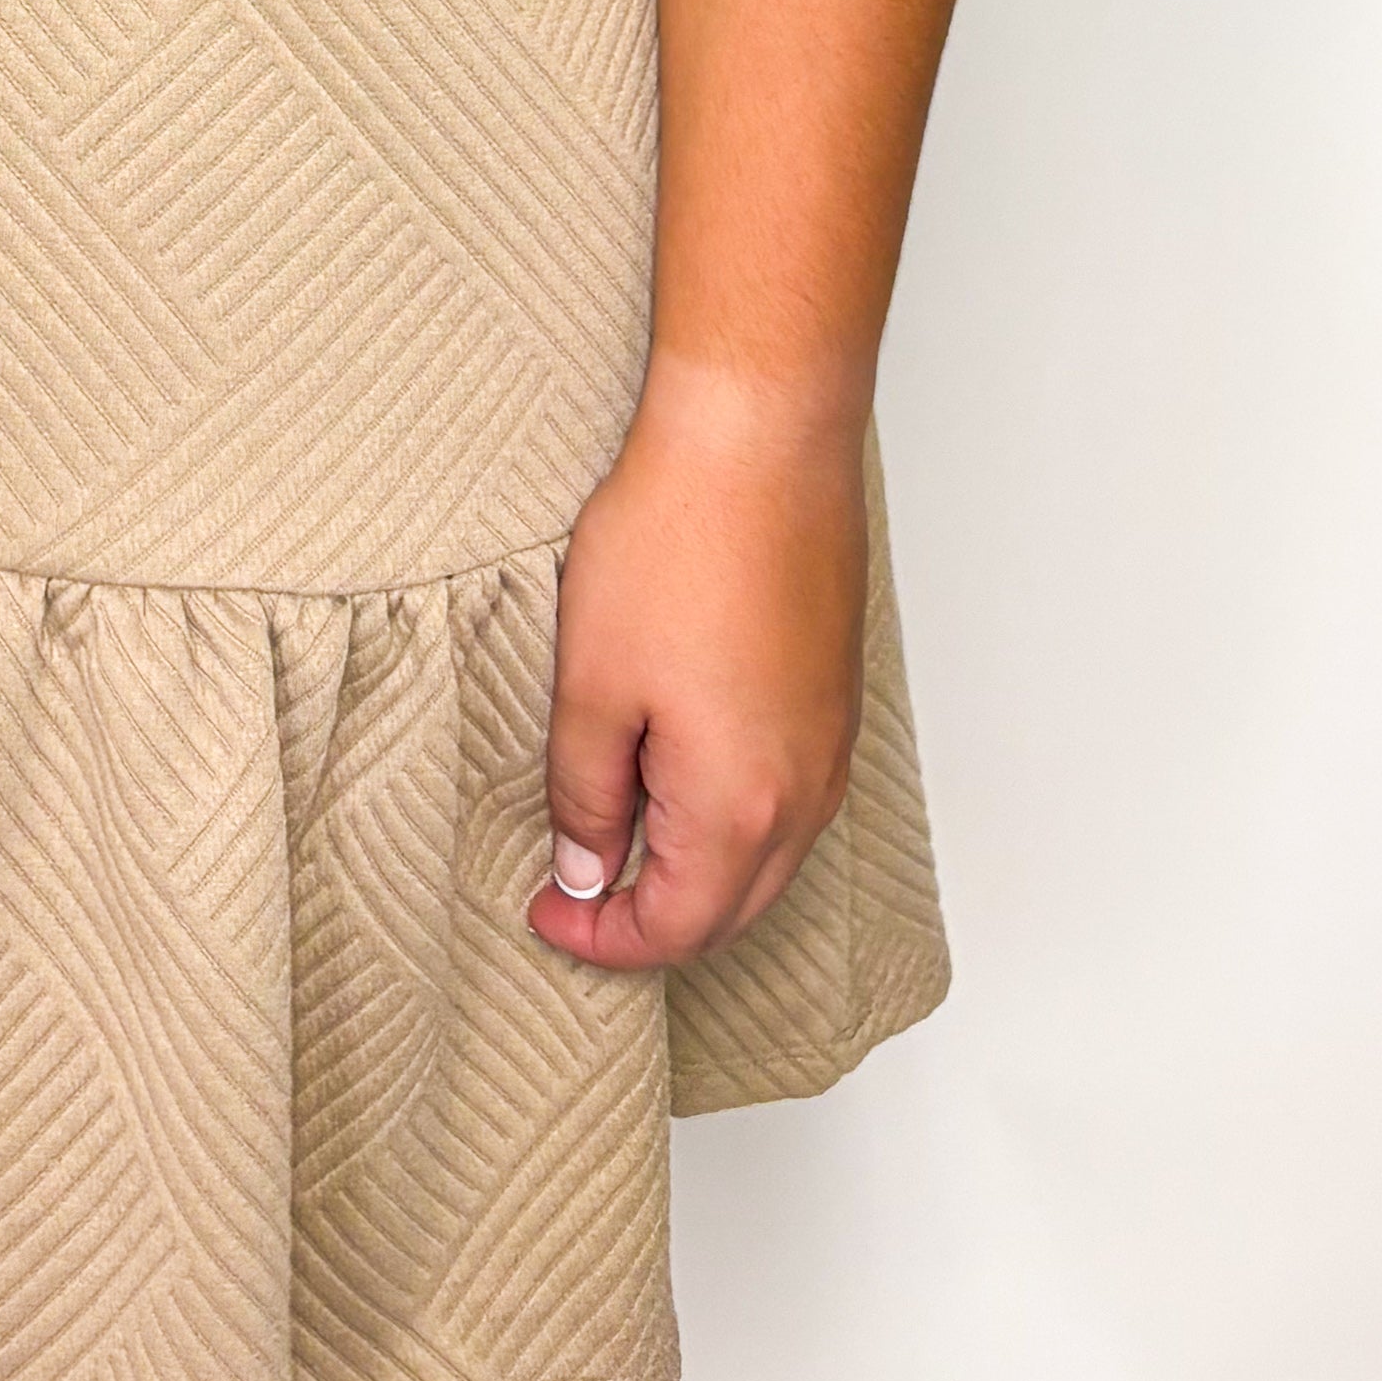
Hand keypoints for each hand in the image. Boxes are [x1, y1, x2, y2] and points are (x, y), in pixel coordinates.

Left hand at [525, 363, 868, 969]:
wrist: (761, 440)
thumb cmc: (678, 546)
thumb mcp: (592, 684)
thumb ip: (586, 795)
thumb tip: (587, 870)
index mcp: (741, 806)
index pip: (676, 928)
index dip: (602, 940)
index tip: (545, 914)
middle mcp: (806, 792)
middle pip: (732, 911)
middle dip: (652, 922)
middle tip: (574, 894)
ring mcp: (831, 744)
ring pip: (769, 860)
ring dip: (697, 874)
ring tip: (618, 839)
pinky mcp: (836, 697)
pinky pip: (792, 801)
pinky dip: (735, 824)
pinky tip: (681, 782)